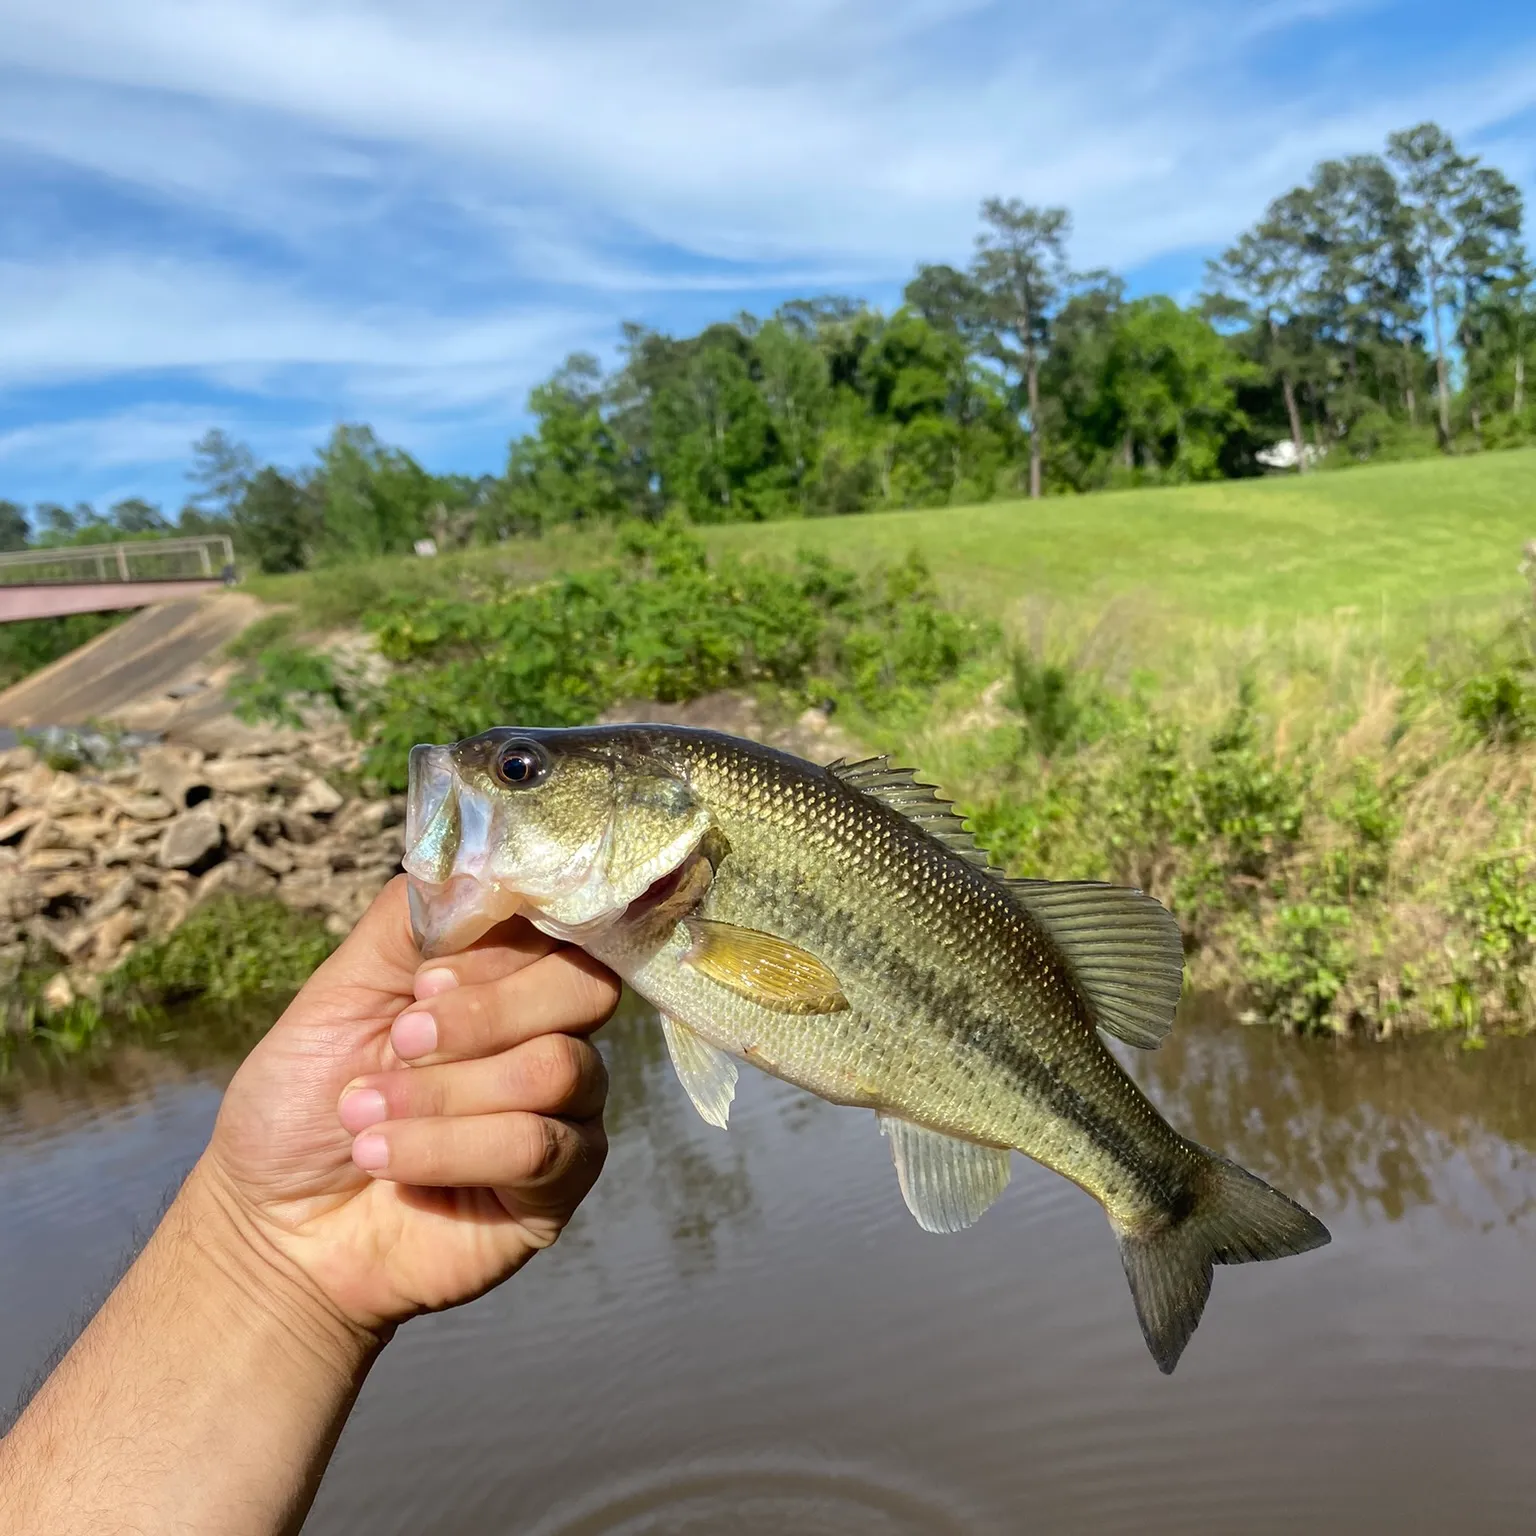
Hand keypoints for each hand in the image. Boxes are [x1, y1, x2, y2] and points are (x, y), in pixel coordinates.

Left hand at [197, 876, 618, 1336]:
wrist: (271, 1222)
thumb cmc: (305, 1099)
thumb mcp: (344, 986)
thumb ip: (415, 918)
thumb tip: (483, 860)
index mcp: (508, 977)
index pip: (567, 925)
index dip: (511, 941)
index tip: (426, 977)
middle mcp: (549, 1033)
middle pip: (586, 987)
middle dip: (483, 1014)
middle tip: (400, 1039)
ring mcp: (564, 1112)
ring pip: (558, 1068)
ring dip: (446, 1091)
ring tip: (364, 1114)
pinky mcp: (558, 1187)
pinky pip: (539, 1147)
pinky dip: (449, 1147)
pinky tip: (384, 1158)